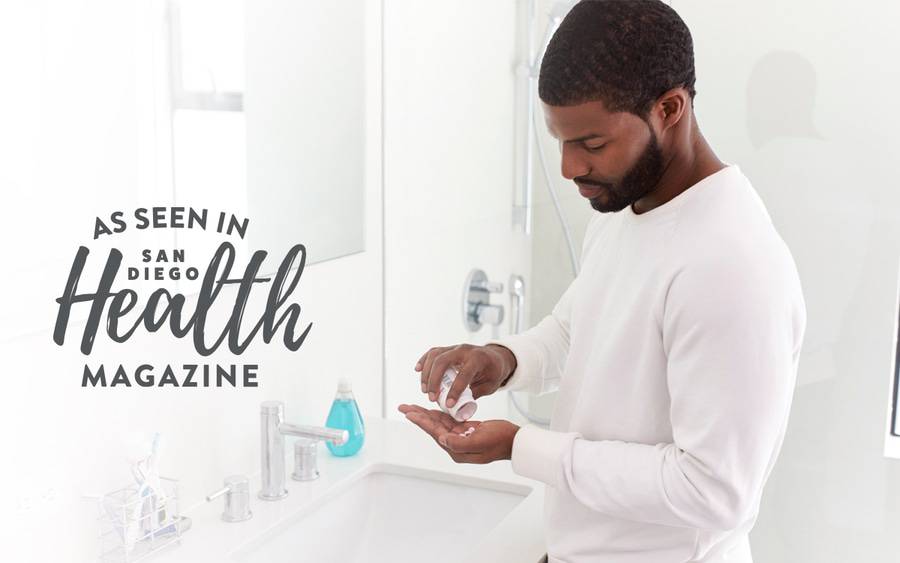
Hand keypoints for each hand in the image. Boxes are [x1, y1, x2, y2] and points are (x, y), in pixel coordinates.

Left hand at [397, 404, 519, 463]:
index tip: (409, 413)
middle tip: (403, 407)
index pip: (435, 433)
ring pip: (438, 424)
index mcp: (456, 450)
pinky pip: (448, 421)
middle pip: (432, 428)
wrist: (514, 441)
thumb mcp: (481, 442)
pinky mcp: (465, 431)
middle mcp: (455, 445)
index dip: (422, 421)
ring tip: (411, 407)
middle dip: (418, 416)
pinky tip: (430, 408)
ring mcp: (459, 438)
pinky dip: (438, 414)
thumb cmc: (500, 441)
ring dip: (425, 414)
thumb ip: (460, 443)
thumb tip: (441, 440)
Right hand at [414, 343, 516, 408]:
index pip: (464, 374)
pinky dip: (424, 361)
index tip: (448, 404)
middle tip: (432, 398)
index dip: (455, 390)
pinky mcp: (448, 349)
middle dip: (434, 380)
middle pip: (443, 361)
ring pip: (435, 355)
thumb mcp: (489, 386)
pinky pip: (433, 352)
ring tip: (425, 390)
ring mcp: (455, 348)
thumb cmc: (493, 373)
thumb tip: (456, 407)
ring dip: (426, 373)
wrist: (496, 357)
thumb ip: (473, 394)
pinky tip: (418, 370)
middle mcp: (464, 350)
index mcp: (478, 359)